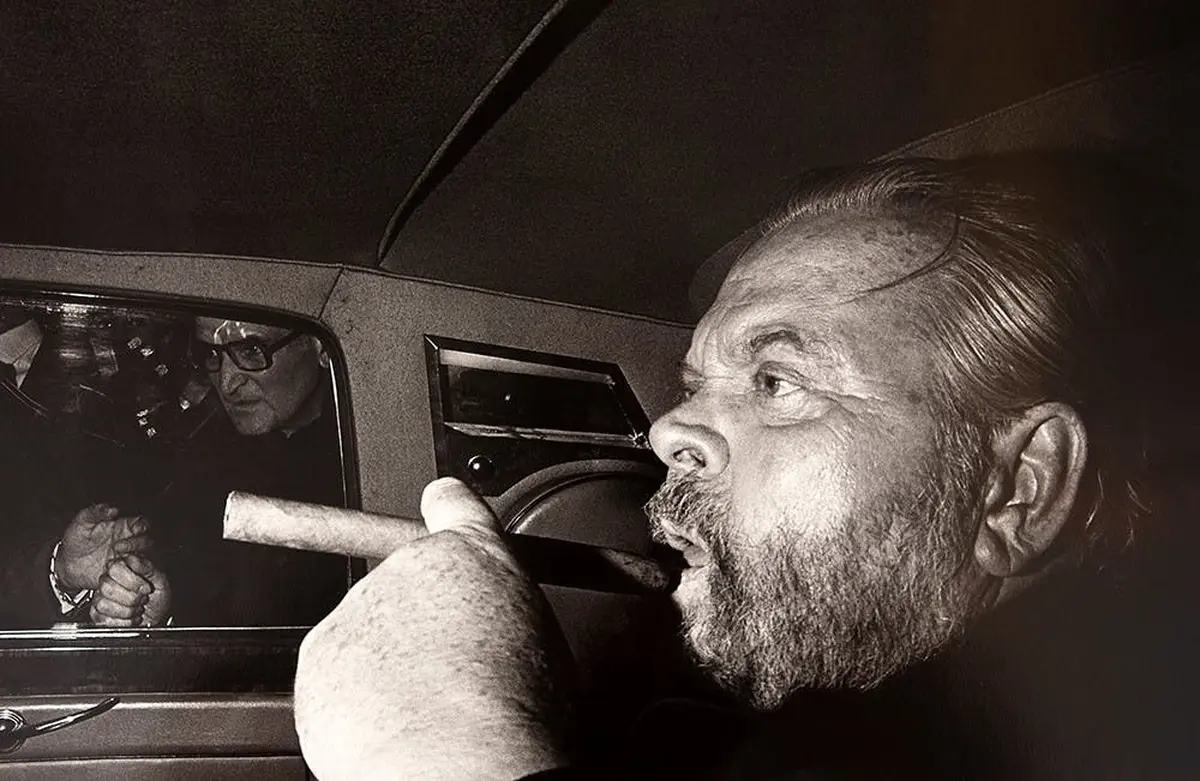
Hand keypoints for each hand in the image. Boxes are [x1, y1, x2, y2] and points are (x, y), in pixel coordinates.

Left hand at [57, 503, 150, 592]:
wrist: (66, 565)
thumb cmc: (76, 540)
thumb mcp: (81, 522)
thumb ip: (96, 512)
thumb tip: (113, 509)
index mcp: (124, 527)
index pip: (142, 523)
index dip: (142, 526)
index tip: (134, 529)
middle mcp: (129, 543)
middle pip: (146, 541)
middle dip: (137, 544)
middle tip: (117, 547)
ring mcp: (127, 559)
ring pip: (142, 558)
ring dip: (132, 559)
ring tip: (113, 561)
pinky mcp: (122, 574)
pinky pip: (132, 574)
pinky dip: (126, 573)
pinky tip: (111, 572)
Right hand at [89, 555, 171, 626]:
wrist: (159, 614)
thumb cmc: (159, 594)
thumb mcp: (160, 578)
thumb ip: (147, 567)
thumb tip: (134, 561)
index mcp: (122, 566)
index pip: (115, 568)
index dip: (133, 581)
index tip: (146, 588)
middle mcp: (108, 580)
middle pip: (107, 588)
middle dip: (131, 598)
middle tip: (142, 599)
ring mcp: (101, 597)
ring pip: (103, 605)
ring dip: (127, 611)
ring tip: (137, 608)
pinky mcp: (98, 615)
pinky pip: (103, 621)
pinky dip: (123, 623)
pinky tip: (131, 618)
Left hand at [294, 478, 573, 780]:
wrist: (462, 762)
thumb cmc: (516, 714)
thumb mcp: (542, 638)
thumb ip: (504, 605)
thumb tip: (496, 621)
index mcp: (475, 556)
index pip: (454, 504)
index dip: (447, 506)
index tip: (439, 502)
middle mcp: (411, 567)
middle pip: (406, 582)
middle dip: (417, 620)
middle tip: (448, 673)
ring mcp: (360, 608)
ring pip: (368, 630)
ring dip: (385, 661)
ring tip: (424, 709)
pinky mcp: (320, 653)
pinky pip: (334, 673)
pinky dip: (352, 698)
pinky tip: (390, 724)